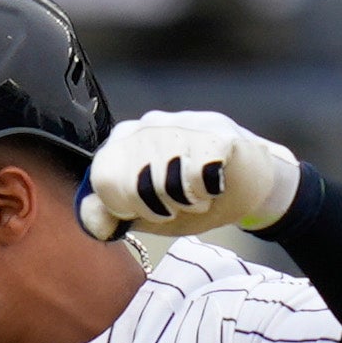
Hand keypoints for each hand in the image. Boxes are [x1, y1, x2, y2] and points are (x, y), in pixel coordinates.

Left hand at [82, 109, 303, 241]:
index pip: (103, 176)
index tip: (148, 209)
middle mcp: (149, 124)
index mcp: (126, 140)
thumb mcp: (145, 213)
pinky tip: (214, 185)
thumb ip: (113, 213)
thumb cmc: (193, 197)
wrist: (250, 185)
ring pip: (163, 179)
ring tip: (196, 193)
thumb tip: (91, 219)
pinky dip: (205, 192)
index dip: (124, 206)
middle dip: (155, 207)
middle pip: (131, 182)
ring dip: (183, 201)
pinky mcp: (217, 132)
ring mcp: (183, 123)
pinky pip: (196, 175)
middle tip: (177, 204)